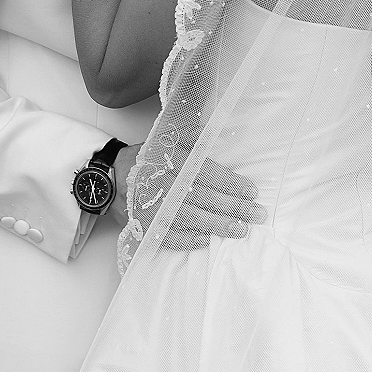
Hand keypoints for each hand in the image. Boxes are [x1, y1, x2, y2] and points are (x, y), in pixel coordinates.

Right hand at [114, 144, 266, 248]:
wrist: (116, 177)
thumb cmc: (150, 158)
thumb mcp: (170, 138)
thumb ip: (194, 136)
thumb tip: (220, 130)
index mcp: (171, 158)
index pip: (206, 172)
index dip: (231, 183)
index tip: (252, 191)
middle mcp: (163, 182)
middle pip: (203, 196)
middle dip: (233, 207)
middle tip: (256, 214)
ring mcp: (153, 205)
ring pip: (190, 217)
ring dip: (217, 225)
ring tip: (240, 230)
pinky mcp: (145, 223)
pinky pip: (168, 235)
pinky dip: (188, 240)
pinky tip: (206, 241)